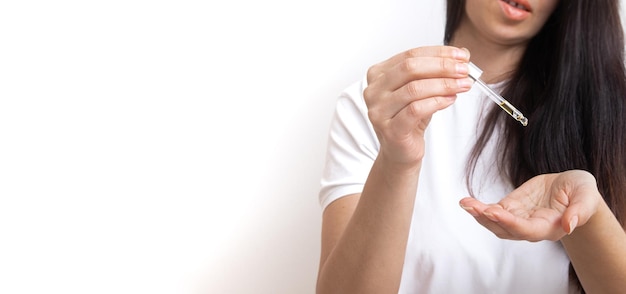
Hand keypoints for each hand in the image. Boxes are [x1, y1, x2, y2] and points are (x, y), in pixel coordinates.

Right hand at [364, 46, 471, 165]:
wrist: (401, 150)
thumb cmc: (410, 118)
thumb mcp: (424, 89)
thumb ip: (438, 70)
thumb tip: (462, 54)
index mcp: (378, 74)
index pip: (410, 55)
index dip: (438, 53)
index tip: (461, 56)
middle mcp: (374, 91)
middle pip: (410, 68)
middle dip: (442, 67)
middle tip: (464, 70)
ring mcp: (379, 111)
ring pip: (414, 89)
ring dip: (444, 85)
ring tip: (463, 85)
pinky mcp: (390, 130)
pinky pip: (416, 110)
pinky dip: (437, 102)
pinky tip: (450, 100)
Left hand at [459, 170, 601, 241]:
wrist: (573, 190)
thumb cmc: (582, 193)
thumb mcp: (586, 197)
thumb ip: (580, 211)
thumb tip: (569, 225)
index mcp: (550, 227)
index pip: (527, 229)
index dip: (510, 222)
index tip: (493, 212)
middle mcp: (531, 228)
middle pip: (506, 229)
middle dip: (488, 219)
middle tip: (472, 207)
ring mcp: (519, 218)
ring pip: (495, 222)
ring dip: (479, 214)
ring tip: (465, 204)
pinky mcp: (511, 208)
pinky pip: (492, 211)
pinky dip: (479, 208)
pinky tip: (466, 202)